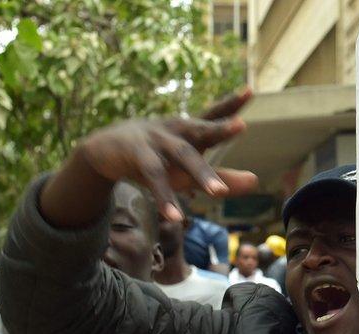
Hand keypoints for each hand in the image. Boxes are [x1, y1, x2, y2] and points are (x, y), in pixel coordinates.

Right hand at [75, 114, 255, 220]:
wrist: (102, 151)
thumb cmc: (157, 157)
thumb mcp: (189, 168)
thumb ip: (223, 176)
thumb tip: (256, 181)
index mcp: (191, 130)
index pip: (214, 114)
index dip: (232, 103)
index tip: (250, 91)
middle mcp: (176, 130)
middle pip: (202, 129)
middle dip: (221, 129)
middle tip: (241, 125)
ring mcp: (156, 140)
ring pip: (182, 156)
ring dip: (201, 173)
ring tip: (219, 192)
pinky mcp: (137, 155)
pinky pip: (155, 177)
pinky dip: (165, 198)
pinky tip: (176, 217)